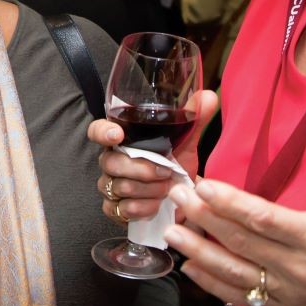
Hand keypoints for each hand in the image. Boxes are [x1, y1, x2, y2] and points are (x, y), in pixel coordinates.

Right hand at [88, 88, 217, 223]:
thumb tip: (208, 96)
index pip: (97, 131)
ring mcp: (109, 186)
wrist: (182, 195)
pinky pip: (121, 209)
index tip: (117, 135)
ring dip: (148, 190)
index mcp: (122, 140)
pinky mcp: (114, 208)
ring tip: (167, 189)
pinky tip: (157, 205)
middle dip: (142, 169)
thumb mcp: (186, 140)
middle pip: (110, 163)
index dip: (102, 132)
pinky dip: (142, 208)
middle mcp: (110, 161)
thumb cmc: (176, 162)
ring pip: (119, 187)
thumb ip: (194, 118)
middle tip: (166, 172)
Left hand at [162, 111, 305, 305]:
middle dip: (204, 218)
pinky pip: (241, 295)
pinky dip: (212, 283)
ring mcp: (288, 289)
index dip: (229, 203)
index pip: (263, 218)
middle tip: (176, 197)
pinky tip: (189, 267)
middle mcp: (298, 266)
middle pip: (241, 242)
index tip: (203, 185)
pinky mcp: (282, 304)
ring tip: (172, 232)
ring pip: (235, 272)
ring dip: (199, 253)